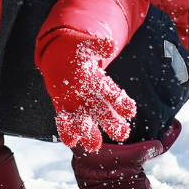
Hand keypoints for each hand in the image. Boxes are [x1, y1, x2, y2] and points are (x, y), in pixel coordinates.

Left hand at [40, 36, 136, 151]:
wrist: (58, 54)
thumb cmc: (76, 50)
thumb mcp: (85, 46)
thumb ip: (97, 46)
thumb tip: (111, 44)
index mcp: (101, 84)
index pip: (116, 97)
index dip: (123, 104)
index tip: (130, 111)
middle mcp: (92, 98)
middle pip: (106, 114)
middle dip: (113, 124)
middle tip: (121, 134)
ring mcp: (77, 104)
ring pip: (87, 122)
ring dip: (90, 132)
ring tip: (93, 143)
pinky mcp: (62, 106)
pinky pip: (66, 121)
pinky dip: (67, 131)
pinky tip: (69, 140)